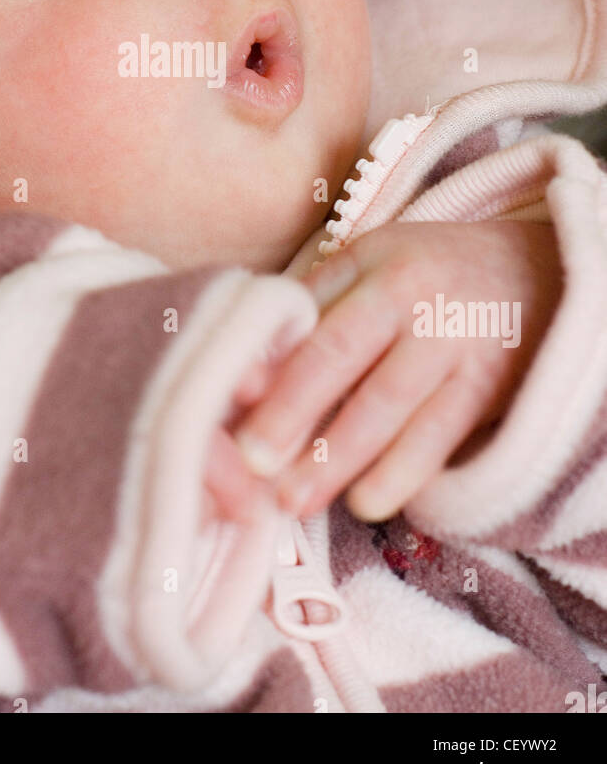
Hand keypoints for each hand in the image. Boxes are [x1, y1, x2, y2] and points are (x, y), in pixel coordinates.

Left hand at [230, 220, 562, 522]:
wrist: (533, 275)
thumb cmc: (427, 273)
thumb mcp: (371, 262)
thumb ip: (313, 302)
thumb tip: (245, 361)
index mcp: (371, 263)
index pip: (311, 316)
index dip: (270, 363)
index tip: (228, 401)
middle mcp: (411, 299)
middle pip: (342, 356)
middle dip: (294, 411)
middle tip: (252, 461)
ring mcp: (452, 343)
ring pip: (389, 405)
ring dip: (340, 457)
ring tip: (295, 499)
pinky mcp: (485, 388)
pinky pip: (439, 435)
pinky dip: (402, 471)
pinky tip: (366, 501)